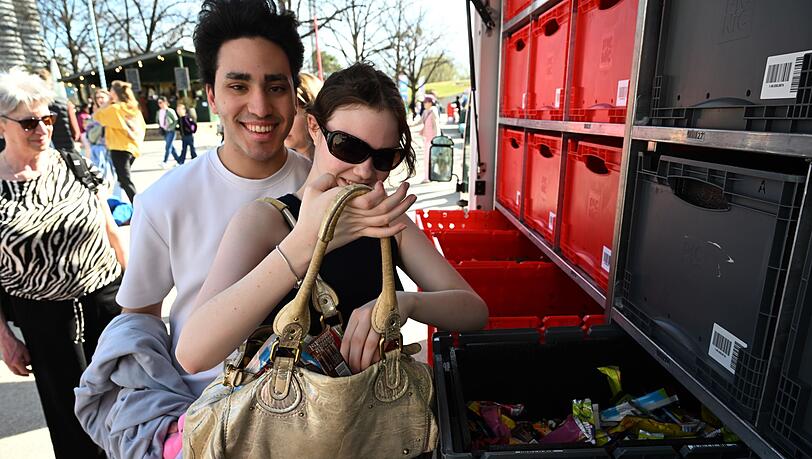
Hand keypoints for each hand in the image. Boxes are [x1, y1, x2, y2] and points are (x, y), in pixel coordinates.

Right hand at [1, 333, 30, 376]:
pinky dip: (15, 368)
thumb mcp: (25, 351)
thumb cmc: (15, 344)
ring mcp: (7, 363)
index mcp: (16, 362)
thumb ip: (28, 359)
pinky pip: (11, 367)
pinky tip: (18, 365)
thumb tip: (29, 364)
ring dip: (19, 372)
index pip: (23, 371)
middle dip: (23, 375)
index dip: (29, 372)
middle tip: (28, 375)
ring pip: (13, 371)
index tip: (32, 371)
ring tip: (24, 371)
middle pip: (17, 373)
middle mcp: (11, 364)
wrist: (6, 340)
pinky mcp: (5, 361)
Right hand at [292, 174, 415, 253]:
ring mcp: (359, 226)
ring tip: (412, 198)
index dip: (377, 192)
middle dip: (399, 196)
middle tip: (407, 185)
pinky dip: (392, 231)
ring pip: (385, 218)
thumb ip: (326, 178)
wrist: (307, 241)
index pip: (367, 199)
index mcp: (344, 203)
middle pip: (383, 207)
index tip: (380, 184)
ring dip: (401, 209)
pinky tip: (403, 225)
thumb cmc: (308, 214)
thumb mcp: (311, 190)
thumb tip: (337, 176)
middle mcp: (356, 215)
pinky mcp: (359, 234)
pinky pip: (379, 234)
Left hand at [339, 293, 411, 373]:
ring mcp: (376, 319)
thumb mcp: (367, 319)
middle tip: (355, 370)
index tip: (345, 365)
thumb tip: (352, 356)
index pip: (346, 338)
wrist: (402, 302)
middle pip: (355, 342)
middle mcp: (364, 315)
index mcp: (356, 315)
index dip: (345, 354)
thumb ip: (360, 333)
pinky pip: (381, 343)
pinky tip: (375, 361)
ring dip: (365, 360)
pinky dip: (377, 355)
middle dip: (354, 360)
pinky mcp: (389, 324)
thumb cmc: (383, 314)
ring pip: (367, 344)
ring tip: (364, 368)